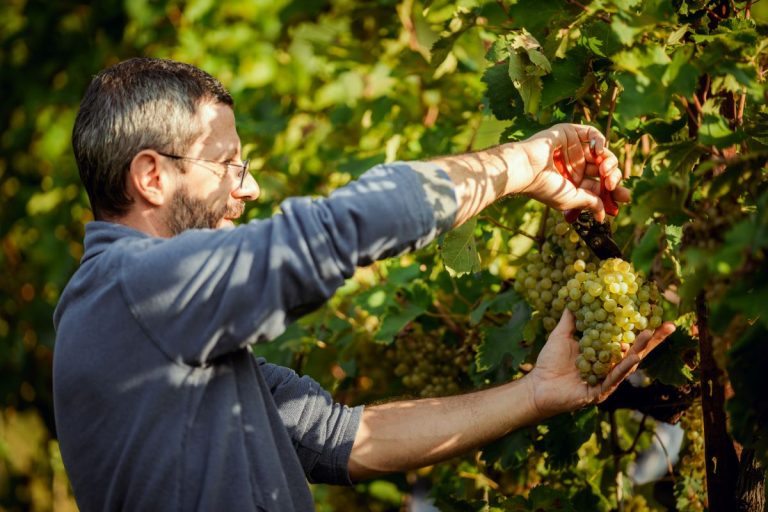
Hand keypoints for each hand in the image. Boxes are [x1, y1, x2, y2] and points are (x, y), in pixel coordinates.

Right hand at [517, 123, 630, 221]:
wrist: (527, 169)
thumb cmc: (545, 187)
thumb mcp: (571, 199)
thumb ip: (591, 203)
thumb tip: (602, 216)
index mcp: (573, 183)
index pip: (599, 185)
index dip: (613, 191)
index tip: (624, 198)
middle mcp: (574, 165)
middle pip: (604, 169)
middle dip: (613, 177)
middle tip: (612, 184)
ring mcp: (573, 149)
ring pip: (601, 153)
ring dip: (608, 161)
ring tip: (604, 169)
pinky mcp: (570, 133)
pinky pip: (592, 134)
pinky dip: (600, 141)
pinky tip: (599, 151)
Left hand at [524, 309, 675, 418]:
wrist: (537, 386)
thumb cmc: (549, 362)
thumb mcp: (562, 335)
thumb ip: (571, 318)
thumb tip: (576, 295)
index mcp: (603, 352)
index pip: (626, 337)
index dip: (640, 327)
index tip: (656, 313)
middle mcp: (609, 366)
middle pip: (635, 350)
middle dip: (652, 338)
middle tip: (668, 325)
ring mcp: (606, 380)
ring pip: (627, 364)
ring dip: (640, 349)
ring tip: (651, 334)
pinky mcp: (599, 392)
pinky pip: (613, 379)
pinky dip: (623, 368)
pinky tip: (633, 357)